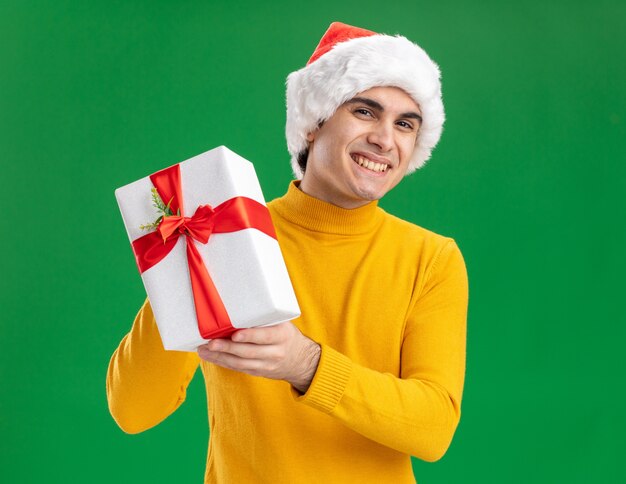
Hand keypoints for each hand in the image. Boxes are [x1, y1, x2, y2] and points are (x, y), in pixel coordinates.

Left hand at [197, 322, 320, 393]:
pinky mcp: (259, 372)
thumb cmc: (286, 335)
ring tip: (204, 350)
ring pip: (241, 363)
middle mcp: (275, 352)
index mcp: (282, 335)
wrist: (301, 361)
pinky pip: (239, 369)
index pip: (265, 336)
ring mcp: (267, 365)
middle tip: (211, 343)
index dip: (250, 336)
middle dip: (228, 348)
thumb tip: (241, 299)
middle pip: (249, 352)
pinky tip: (211, 357)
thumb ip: (266, 317)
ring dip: (221, 357)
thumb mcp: (283, 323)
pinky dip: (223, 363)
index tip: (235, 335)